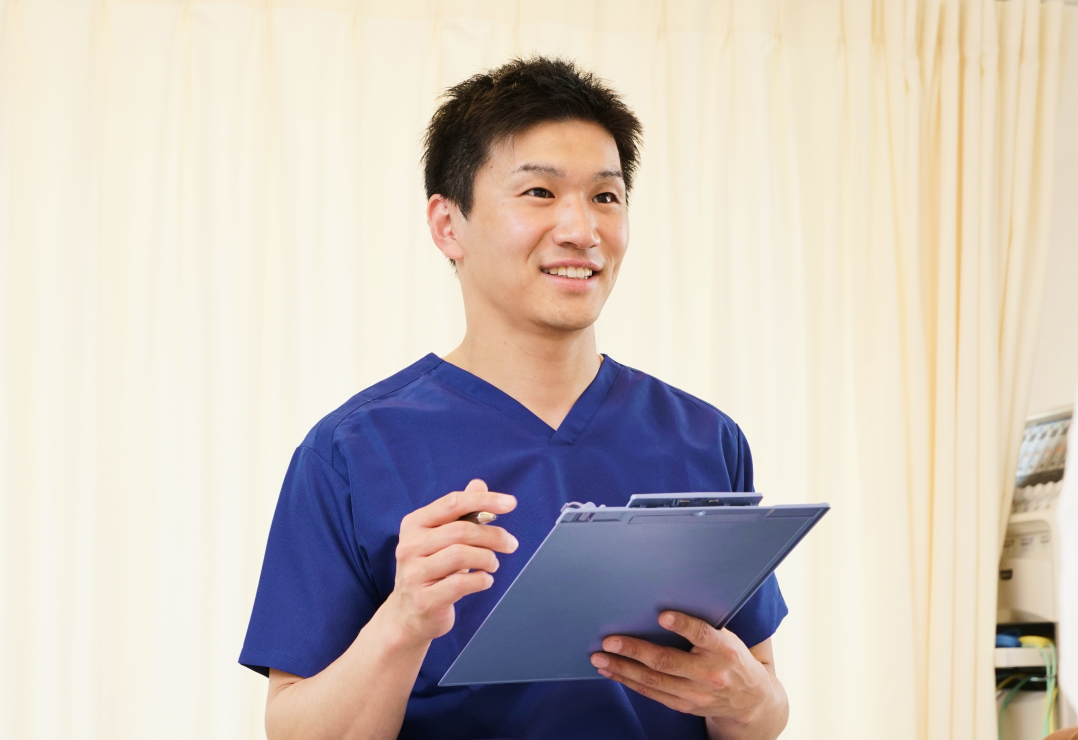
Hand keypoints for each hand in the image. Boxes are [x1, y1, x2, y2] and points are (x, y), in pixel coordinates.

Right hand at [386, 479, 517, 645]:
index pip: (453, 503)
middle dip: (493, 535)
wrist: (407, 615)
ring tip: (493, 564)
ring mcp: (414, 573)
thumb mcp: (441, 538)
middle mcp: (410, 546)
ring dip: (487, 558)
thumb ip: (460, 512)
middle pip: (461, 531)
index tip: (510, 503)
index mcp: (414, 524)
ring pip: (461, 555)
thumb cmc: (430, 570)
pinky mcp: (424, 599)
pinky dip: (481, 580)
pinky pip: (461, 584)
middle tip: (511, 544)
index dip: (484, 500)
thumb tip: (479, 483)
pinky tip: (485, 580)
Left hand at [590, 612, 776, 726]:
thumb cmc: (732, 658)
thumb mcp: (728, 637)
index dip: (683, 625)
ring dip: (622, 669)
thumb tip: (663, 603)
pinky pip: (651, 693)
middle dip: (635, 651)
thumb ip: (702, 626)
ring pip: (653, 681)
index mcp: (724, 650)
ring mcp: (695, 694)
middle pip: (667, 662)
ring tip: (599, 658)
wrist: (752, 701)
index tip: (663, 616)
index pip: (703, 635)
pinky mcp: (684, 706)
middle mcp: (709, 674)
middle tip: (609, 641)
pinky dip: (629, 682)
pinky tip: (612, 672)